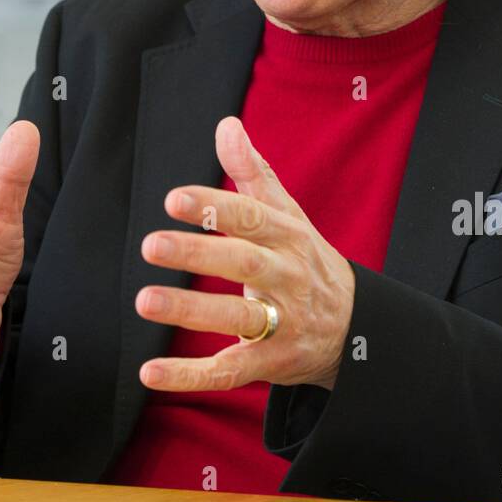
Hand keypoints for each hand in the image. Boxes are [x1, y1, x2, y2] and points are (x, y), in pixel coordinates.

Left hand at [136, 116, 355, 392]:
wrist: (357, 328)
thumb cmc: (307, 260)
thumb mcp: (288, 215)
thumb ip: (253, 173)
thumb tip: (226, 125)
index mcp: (289, 237)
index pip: (252, 218)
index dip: (214, 207)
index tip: (173, 198)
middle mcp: (289, 278)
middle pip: (244, 262)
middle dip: (198, 253)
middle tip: (150, 244)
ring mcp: (284, 323)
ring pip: (238, 317)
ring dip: (191, 311)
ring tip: (144, 300)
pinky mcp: (272, 363)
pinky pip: (230, 371)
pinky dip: (190, 376)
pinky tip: (150, 373)